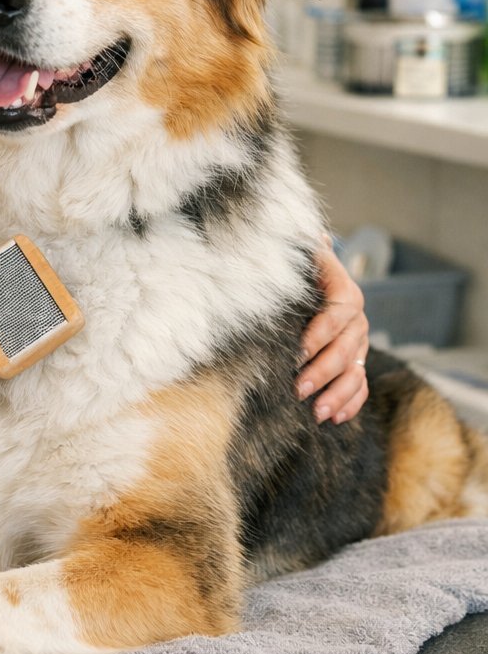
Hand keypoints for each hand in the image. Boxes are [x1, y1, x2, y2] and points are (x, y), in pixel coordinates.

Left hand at [297, 238, 368, 423]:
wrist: (307, 276)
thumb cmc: (294, 268)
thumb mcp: (294, 256)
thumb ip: (293, 249)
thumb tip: (303, 236)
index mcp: (343, 288)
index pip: (340, 309)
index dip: (321, 332)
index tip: (297, 351)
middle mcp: (355, 316)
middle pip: (346, 345)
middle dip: (323, 370)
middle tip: (299, 389)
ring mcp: (357, 340)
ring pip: (355, 369)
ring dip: (338, 393)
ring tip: (318, 412)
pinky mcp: (355, 359)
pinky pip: (360, 383)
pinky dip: (351, 402)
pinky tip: (337, 418)